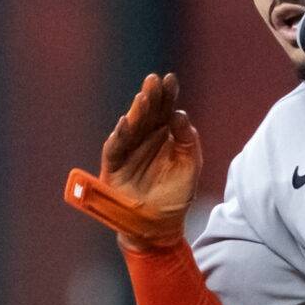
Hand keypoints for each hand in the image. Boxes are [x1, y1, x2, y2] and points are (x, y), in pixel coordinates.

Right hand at [67, 72, 199, 246]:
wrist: (160, 225)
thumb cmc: (176, 194)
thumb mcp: (190, 165)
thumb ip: (188, 140)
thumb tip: (179, 114)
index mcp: (164, 134)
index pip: (165, 109)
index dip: (167, 94)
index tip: (170, 79)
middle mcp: (145, 138)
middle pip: (147, 112)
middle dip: (151, 96)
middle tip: (154, 81)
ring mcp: (128, 150)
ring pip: (131, 125)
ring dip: (136, 111)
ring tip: (143, 98)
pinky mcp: (114, 165)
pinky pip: (115, 147)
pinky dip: (120, 135)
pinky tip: (126, 122)